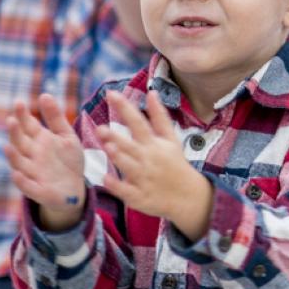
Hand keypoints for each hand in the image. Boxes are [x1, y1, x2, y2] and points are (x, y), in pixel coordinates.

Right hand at [3, 94, 86, 231]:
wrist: (75, 189)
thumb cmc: (68, 160)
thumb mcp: (66, 136)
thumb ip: (55, 118)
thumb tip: (44, 94)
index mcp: (39, 141)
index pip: (28, 126)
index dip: (22, 115)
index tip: (18, 102)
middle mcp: (32, 155)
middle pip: (20, 142)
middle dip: (15, 133)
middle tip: (11, 120)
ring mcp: (33, 173)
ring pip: (19, 163)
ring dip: (13, 156)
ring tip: (7, 146)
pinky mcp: (38, 190)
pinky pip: (27, 186)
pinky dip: (21, 181)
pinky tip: (17, 174)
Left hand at [96, 91, 211, 237]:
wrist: (188, 196)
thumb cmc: (174, 164)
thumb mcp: (171, 139)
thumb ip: (159, 116)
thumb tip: (152, 92)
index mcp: (155, 144)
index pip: (138, 121)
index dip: (125, 108)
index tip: (111, 93)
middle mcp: (148, 159)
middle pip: (131, 145)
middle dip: (117, 137)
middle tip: (100, 128)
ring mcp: (144, 178)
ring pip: (128, 167)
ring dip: (119, 157)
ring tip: (107, 147)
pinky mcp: (139, 196)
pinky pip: (126, 191)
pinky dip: (116, 185)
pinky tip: (105, 179)